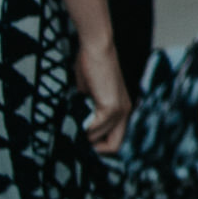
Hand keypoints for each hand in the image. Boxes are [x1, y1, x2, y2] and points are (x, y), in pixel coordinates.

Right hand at [75, 36, 131, 153]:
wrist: (97, 49)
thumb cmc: (92, 67)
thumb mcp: (91, 94)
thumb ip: (89, 111)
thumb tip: (78, 128)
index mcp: (123, 109)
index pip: (117, 141)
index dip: (100, 146)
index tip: (83, 142)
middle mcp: (125, 112)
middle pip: (114, 147)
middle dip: (95, 149)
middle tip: (78, 141)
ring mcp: (119, 110)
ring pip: (100, 138)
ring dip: (83, 136)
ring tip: (72, 127)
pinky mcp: (110, 106)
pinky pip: (94, 128)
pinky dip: (82, 128)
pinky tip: (75, 119)